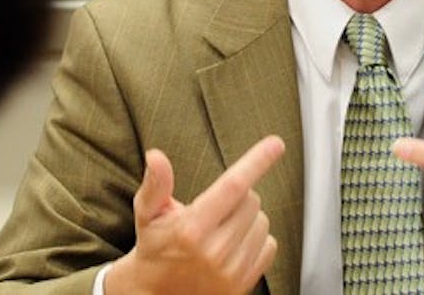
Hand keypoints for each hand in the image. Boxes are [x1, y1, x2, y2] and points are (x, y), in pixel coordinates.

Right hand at [105, 135, 285, 294]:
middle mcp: (214, 251)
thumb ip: (155, 184)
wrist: (156, 294)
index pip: (233, 186)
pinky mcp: (243, 284)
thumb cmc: (154, 246)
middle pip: (251, 200)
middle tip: (214, 208)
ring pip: (262, 221)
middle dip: (237, 196)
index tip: (276, 144)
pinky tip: (234, 244)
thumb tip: (155, 156)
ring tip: (221, 228)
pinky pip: (270, 246)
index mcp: (191, 229)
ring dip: (248, 218)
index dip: (257, 161)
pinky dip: (257, 240)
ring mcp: (231, 270)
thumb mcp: (148, 213)